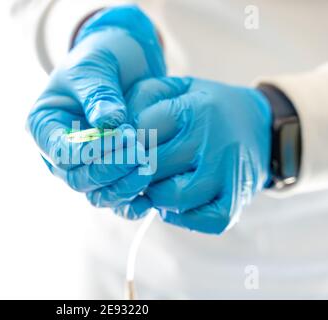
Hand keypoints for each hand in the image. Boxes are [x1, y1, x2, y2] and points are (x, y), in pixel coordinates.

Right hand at [28, 6, 163, 194]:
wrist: (121, 62)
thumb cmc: (98, 59)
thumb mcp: (92, 66)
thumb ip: (97, 93)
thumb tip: (109, 121)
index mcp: (45, 127)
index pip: (62, 152)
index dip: (91, 151)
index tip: (124, 136)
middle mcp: (61, 152)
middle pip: (79, 178)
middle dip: (110, 169)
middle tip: (141, 152)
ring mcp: (84, 165)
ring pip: (97, 193)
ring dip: (122, 186)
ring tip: (148, 167)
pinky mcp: (108, 171)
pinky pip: (114, 195)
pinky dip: (130, 201)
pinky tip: (147, 202)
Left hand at [88, 77, 272, 233]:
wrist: (261, 125)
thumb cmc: (207, 107)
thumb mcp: (177, 88)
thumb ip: (142, 97)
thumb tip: (110, 124)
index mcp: (194, 110)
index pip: (140, 133)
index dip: (123, 143)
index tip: (121, 145)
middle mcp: (212, 141)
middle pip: (151, 167)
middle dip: (134, 170)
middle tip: (133, 167)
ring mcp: (227, 173)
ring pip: (172, 196)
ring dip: (155, 194)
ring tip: (154, 183)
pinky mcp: (236, 198)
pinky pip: (203, 219)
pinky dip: (182, 216)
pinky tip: (174, 202)